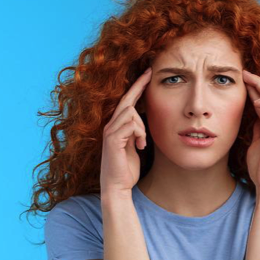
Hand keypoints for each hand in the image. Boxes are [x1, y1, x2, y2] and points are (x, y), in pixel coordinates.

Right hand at [100, 67, 151, 194]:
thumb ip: (136, 133)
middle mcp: (110, 126)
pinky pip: (131, 125)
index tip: (147, 74)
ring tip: (143, 144)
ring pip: (131, 113)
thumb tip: (142, 123)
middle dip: (138, 85)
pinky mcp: (112, 140)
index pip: (126, 102)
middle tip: (149, 72)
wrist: (117, 187)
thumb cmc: (126, 169)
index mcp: (116, 127)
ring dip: (142, 128)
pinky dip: (140, 134)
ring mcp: (110, 132)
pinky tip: (140, 147)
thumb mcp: (134, 147)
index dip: (136, 87)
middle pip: (126, 100)